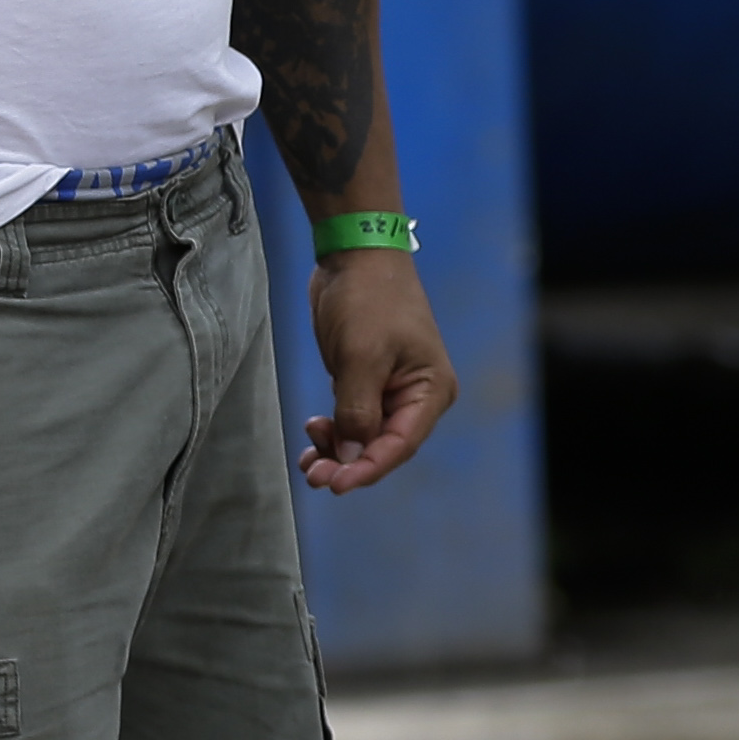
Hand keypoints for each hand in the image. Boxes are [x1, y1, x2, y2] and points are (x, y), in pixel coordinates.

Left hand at [302, 251, 453, 493]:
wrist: (355, 255)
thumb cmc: (368, 301)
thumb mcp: (362, 356)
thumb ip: (357, 410)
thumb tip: (353, 455)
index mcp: (430, 391)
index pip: (400, 444)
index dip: (368, 468)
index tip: (336, 484)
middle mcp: (416, 397)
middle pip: (383, 446)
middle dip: (349, 462)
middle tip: (314, 474)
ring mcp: (392, 390)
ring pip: (365, 437)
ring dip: (338, 449)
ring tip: (308, 456)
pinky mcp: (368, 381)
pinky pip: (353, 419)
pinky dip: (334, 431)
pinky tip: (313, 430)